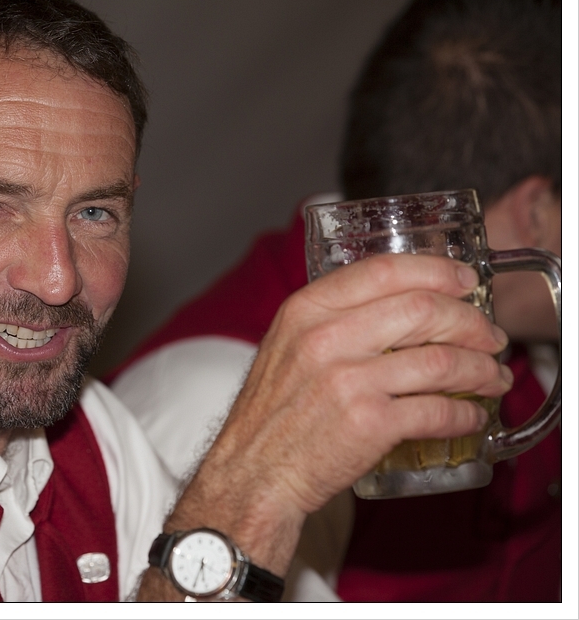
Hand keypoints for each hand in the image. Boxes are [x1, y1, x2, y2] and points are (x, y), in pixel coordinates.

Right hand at [158, 254, 510, 577]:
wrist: (251, 473)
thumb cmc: (269, 416)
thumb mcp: (286, 346)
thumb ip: (331, 319)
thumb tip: (397, 306)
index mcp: (305, 310)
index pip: (384, 270)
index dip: (436, 271)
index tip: (464, 280)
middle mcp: (325, 338)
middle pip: (423, 308)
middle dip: (470, 321)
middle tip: (487, 336)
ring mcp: (348, 381)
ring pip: (441, 360)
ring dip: (480, 369)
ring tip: (491, 377)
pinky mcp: (369, 423)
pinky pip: (437, 411)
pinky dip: (466, 414)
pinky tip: (471, 416)